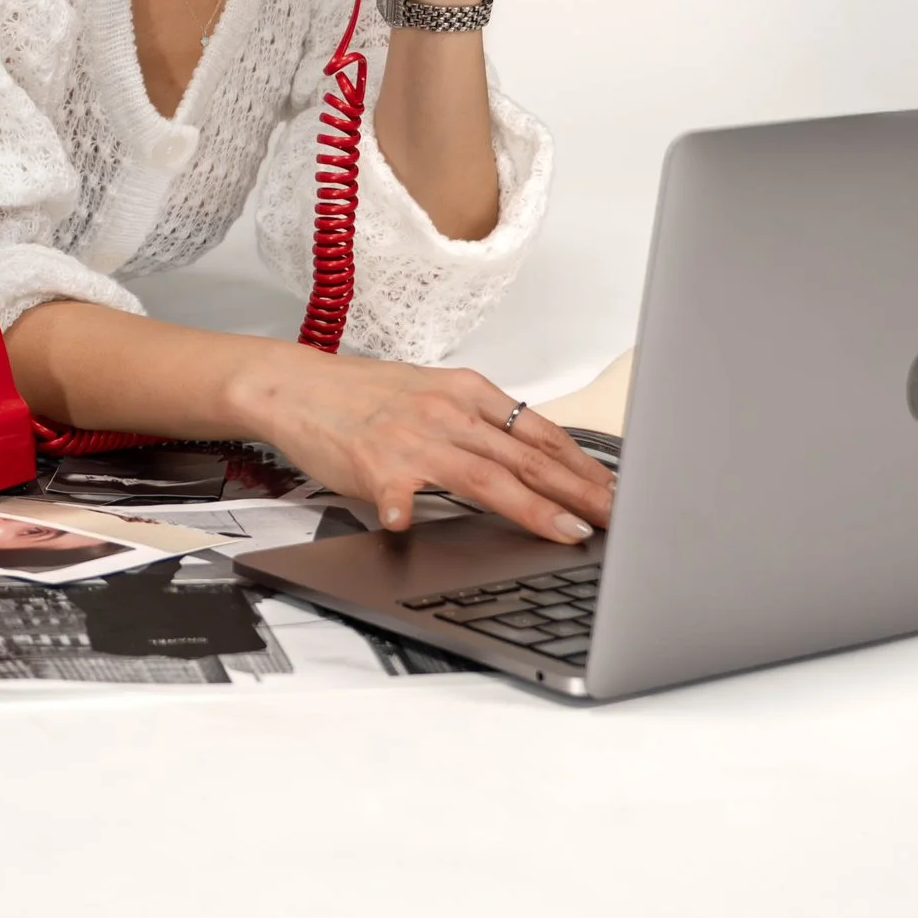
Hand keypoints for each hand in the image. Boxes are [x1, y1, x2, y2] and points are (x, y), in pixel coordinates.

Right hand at [231, 349, 613, 543]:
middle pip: (527, 458)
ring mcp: (413, 439)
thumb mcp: (436, 394)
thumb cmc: (367, 395)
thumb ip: (482, 424)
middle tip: (618, 517)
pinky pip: (396, 493)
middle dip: (580, 491)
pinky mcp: (374, 464)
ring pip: (485, 477)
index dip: (584, 465)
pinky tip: (409, 527)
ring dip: (531, 507)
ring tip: (566, 531)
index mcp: (469, 393)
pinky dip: (404, 512)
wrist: (299, 385)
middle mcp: (448, 413)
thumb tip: (536, 458)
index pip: (541, 433)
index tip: (616, 490)